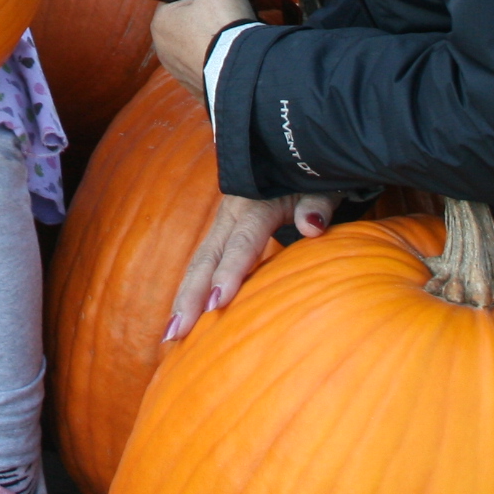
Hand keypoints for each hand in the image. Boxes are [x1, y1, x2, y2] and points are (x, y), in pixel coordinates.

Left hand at [151, 0, 259, 97]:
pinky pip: (212, 57)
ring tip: (250, 11)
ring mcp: (182, 70)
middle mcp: (164, 47)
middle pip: (195, 11)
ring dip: (224, 20)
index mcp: (161, 21)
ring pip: (203, 35)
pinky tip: (240, 40)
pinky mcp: (201, 86)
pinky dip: (225, 45)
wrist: (240, 73)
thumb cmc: (221, 23)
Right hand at [163, 190, 334, 340]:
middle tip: (178, 332)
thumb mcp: (322, 186)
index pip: (243, 242)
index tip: (218, 303)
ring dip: (184, 298)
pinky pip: (202, 264)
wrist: (291, 157)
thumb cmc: (312, 180)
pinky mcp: (221, 234)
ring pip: (198, 263)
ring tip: (170, 335)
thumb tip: (311, 227)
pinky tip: (182, 319)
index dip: (229, 272)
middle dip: (190, 295)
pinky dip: (190, 291)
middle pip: (206, 257)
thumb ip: (317, 206)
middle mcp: (231, 214)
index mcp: (256, 203)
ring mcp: (222, 224)